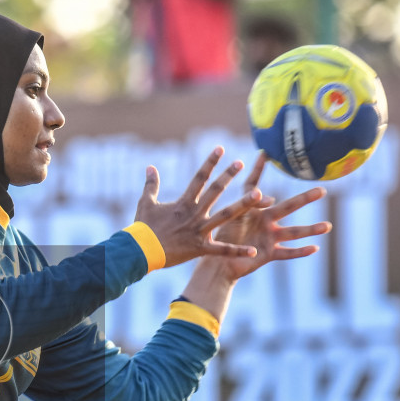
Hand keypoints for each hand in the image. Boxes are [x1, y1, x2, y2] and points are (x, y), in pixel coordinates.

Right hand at [134, 147, 265, 267]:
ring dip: (243, 205)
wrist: (139, 252)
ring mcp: (199, 230)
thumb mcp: (145, 203)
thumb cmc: (142, 228)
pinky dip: (238, 251)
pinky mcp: (200, 248)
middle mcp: (194, 213)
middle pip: (215, 191)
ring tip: (260, 195)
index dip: (210, 162)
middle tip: (241, 163)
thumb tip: (150, 167)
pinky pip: (223, 250)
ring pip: (226, 215)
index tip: (221, 149)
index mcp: (183, 202)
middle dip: (228, 176)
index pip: (200, 177)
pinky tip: (255, 251)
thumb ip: (151, 184)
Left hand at [208, 152, 331, 281]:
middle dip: (305, 199)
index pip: (253, 186)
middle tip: (323, 190)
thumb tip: (271, 198)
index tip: (263, 152)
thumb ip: (248, 205)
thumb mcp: (233, 218)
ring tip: (327, 226)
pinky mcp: (269, 254)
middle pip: (288, 207)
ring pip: (294, 232)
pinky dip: (300, 251)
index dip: (258, 170)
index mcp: (251, 210)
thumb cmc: (221, 242)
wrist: (219, 265)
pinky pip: (287, 253)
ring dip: (310, 229)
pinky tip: (315, 248)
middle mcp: (264, 221)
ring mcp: (269, 237)